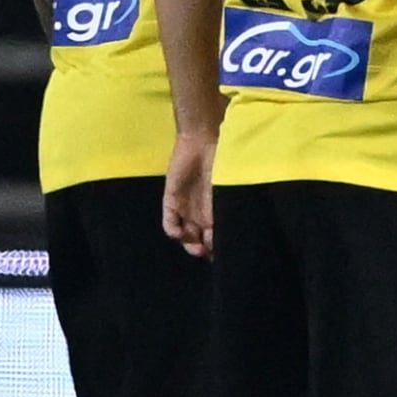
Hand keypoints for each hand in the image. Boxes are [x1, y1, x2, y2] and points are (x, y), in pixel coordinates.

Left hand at [161, 130, 217, 256]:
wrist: (201, 142)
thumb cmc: (220, 164)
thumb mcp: (226, 192)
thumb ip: (225, 214)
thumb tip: (226, 238)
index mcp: (215, 212)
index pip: (214, 238)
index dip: (217, 249)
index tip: (223, 254)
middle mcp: (199, 214)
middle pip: (198, 241)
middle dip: (202, 249)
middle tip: (207, 251)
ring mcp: (184, 210)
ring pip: (184, 237)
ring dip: (189, 244)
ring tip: (196, 245)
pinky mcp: (171, 203)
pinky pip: (170, 224)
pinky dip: (175, 232)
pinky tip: (182, 232)